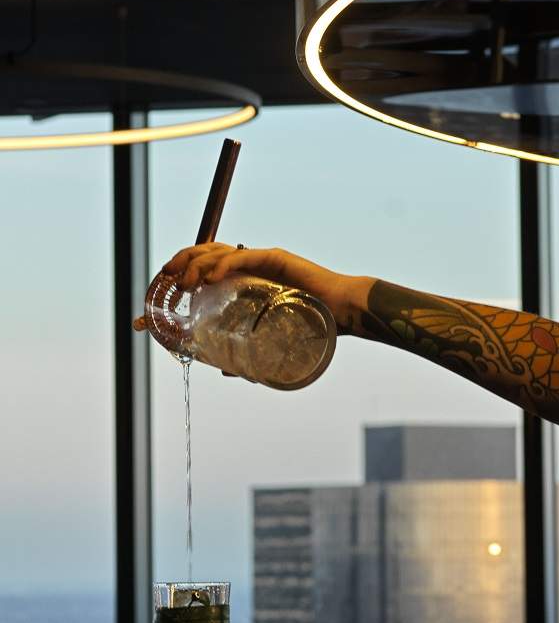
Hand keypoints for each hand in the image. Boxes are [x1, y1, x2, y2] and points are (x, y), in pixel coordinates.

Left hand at [131, 244, 371, 334]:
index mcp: (244, 278)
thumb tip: (226, 370)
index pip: (202, 269)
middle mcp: (248, 264)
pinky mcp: (275, 259)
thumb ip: (249, 350)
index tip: (151, 301)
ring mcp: (260, 260)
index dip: (175, 278)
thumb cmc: (313, 322)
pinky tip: (208, 278)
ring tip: (182, 285)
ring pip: (216, 251)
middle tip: (164, 286)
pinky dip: (220, 265)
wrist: (343, 313)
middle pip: (202, 254)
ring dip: (193, 265)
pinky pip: (240, 257)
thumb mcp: (272, 336)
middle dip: (176, 266)